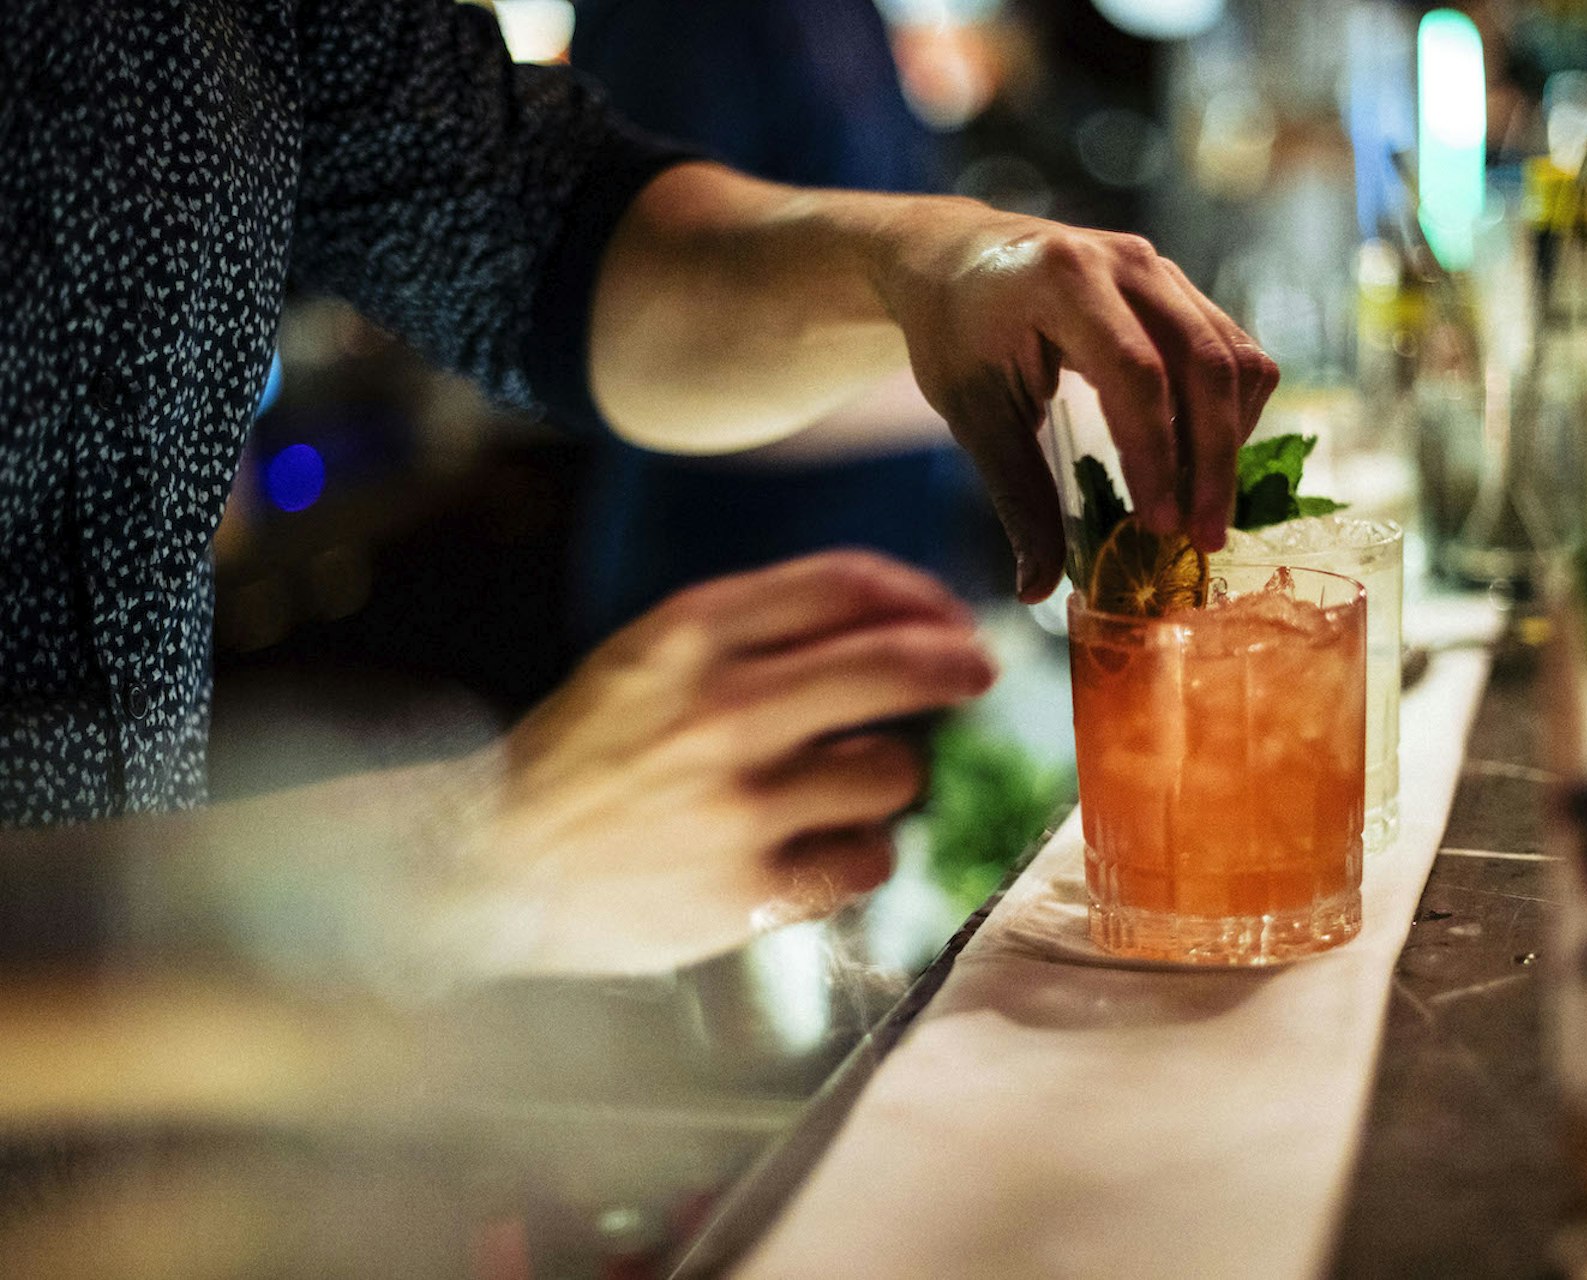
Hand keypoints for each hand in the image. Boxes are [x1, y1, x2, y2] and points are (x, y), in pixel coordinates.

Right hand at [469, 551, 994, 973]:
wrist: (489, 862)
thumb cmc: (589, 752)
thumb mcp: (649, 656)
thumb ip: (758, 630)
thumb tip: (902, 618)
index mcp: (690, 635)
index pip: (846, 586)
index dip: (918, 596)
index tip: (946, 617)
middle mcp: (722, 710)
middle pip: (894, 668)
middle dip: (957, 665)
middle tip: (977, 672)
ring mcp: (739, 806)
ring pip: (894, 773)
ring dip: (886, 777)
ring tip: (836, 789)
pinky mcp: (750, 890)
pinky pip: (868, 859)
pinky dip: (856, 853)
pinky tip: (812, 849)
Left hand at [873, 201, 1278, 600]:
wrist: (956, 258)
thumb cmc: (955, 334)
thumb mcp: (973, 415)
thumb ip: (1016, 497)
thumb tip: (1036, 590)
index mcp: (1063, 281)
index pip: (1136, 374)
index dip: (1157, 454)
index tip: (1160, 525)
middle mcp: (1125, 262)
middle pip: (1205, 364)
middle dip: (1212, 460)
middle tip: (1204, 538)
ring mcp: (1160, 269)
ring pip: (1234, 356)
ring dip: (1231, 440)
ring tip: (1205, 511)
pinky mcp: (1179, 286)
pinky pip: (1233, 349)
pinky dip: (1231, 411)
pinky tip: (1203, 462)